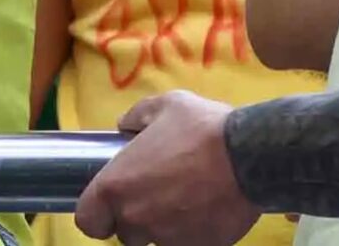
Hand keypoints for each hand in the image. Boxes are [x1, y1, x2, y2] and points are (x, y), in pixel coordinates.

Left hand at [76, 92, 258, 245]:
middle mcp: (136, 218)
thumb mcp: (164, 106)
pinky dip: (191, 234)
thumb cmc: (200, 128)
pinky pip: (186, 245)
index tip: (111, 203)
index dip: (97, 214)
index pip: (87, 220)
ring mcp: (168, 238)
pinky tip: (204, 211)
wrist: (250, 155)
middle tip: (156, 194)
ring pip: (156, 241)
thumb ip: (135, 117)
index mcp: (116, 186)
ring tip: (183, 201)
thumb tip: (123, 126)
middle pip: (124, 234)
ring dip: (163, 228)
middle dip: (135, 218)